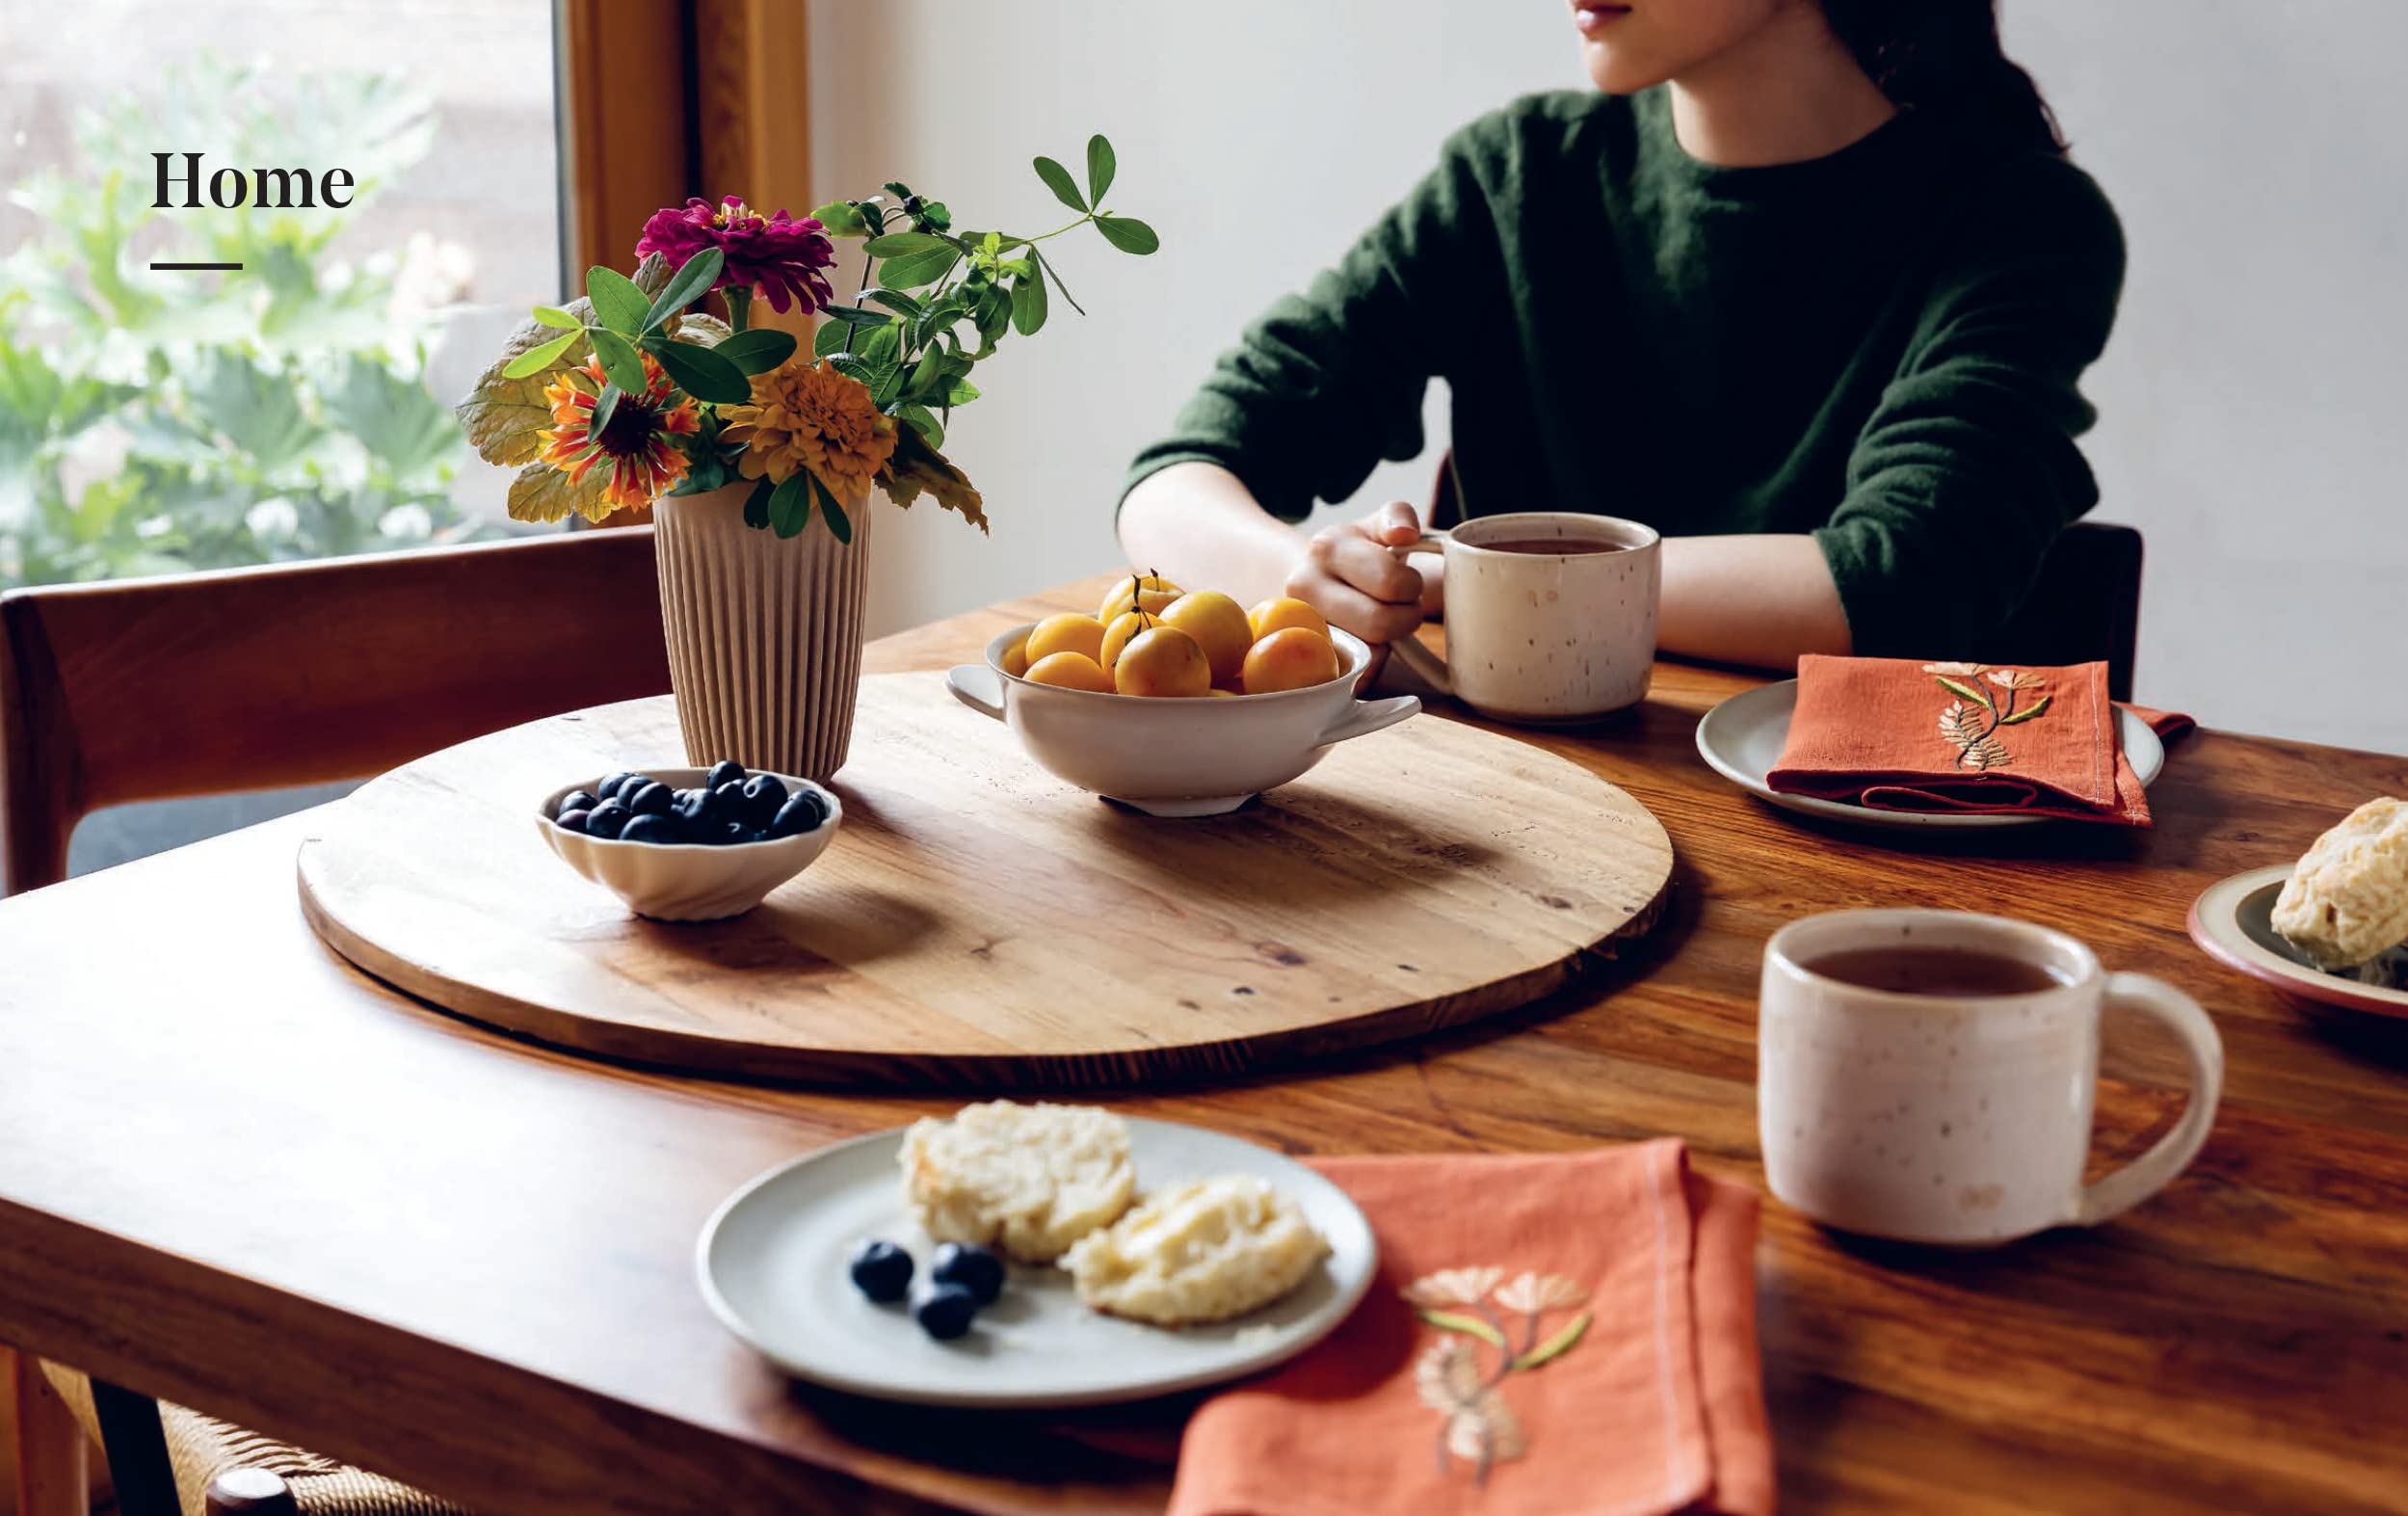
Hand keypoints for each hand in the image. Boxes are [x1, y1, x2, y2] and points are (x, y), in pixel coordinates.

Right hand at [1285, 501, 1428, 658]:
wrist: (1306, 580)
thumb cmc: (1355, 556)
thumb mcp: (1374, 526)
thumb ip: (1397, 516)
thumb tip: (1405, 534)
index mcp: (1326, 548)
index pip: (1391, 582)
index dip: (1411, 586)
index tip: (1407, 583)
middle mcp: (1303, 586)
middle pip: (1379, 622)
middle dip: (1405, 617)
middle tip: (1402, 607)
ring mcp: (1298, 626)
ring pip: (1369, 653)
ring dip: (1389, 642)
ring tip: (1382, 622)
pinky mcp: (1305, 663)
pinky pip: (1355, 675)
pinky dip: (1371, 663)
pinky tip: (1366, 642)